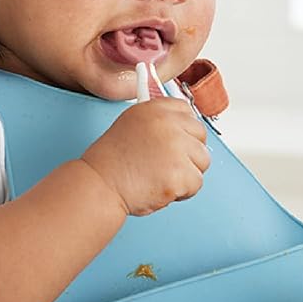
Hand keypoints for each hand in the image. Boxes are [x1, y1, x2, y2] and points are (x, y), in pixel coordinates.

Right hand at [81, 98, 209, 215]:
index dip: (184, 129)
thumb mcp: (132, 125)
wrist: (99, 186)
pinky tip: (161, 188)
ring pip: (203, 161)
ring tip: (161, 176)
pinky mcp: (180, 173)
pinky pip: (197, 183)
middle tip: (165, 164)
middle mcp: (168, 124)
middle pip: (201, 136)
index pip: (187, 110)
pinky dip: (182, 191)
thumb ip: (159, 122)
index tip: (177, 140)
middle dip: (188, 153)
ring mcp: (176, 148)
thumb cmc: (111, 163)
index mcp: (155, 109)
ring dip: (186, 173)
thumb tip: (182, 125)